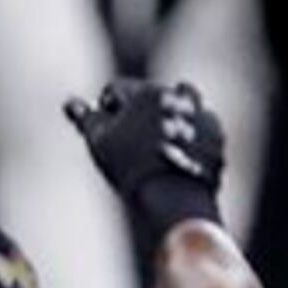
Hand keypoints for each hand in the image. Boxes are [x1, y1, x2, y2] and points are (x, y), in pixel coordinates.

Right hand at [63, 78, 228, 254]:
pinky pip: (202, 129)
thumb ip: (85, 118)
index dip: (108, 109)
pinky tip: (185, 153)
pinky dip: (194, 136)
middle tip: (135, 139)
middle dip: (141, 112)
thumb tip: (70, 103)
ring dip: (172, 118)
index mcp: (143, 91)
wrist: (174, 197)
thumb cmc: (130, 166)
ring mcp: (199, 114)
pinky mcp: (217, 136)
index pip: (118, 91)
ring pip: (181, 109)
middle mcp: (175, 96)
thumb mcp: (100, 140)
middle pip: (151, 98)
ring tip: (164, 141)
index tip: (109, 127)